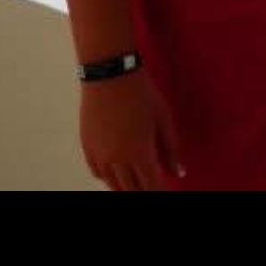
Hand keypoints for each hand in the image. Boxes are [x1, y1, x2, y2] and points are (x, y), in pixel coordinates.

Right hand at [80, 68, 184, 191]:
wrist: (110, 73)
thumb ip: (170, 150)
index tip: (163, 191)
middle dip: (144, 191)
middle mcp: (118, 160)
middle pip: (132, 189)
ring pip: (113, 184)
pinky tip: (115, 173)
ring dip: (126, 187)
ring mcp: (100, 154)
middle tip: (151, 187)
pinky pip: (97, 172)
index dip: (158, 192)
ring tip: (135, 184)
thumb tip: (178, 172)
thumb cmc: (141, 93)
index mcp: (140, 155)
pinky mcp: (88, 146)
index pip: (152, 187)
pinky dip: (107, 177)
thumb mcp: (163, 120)